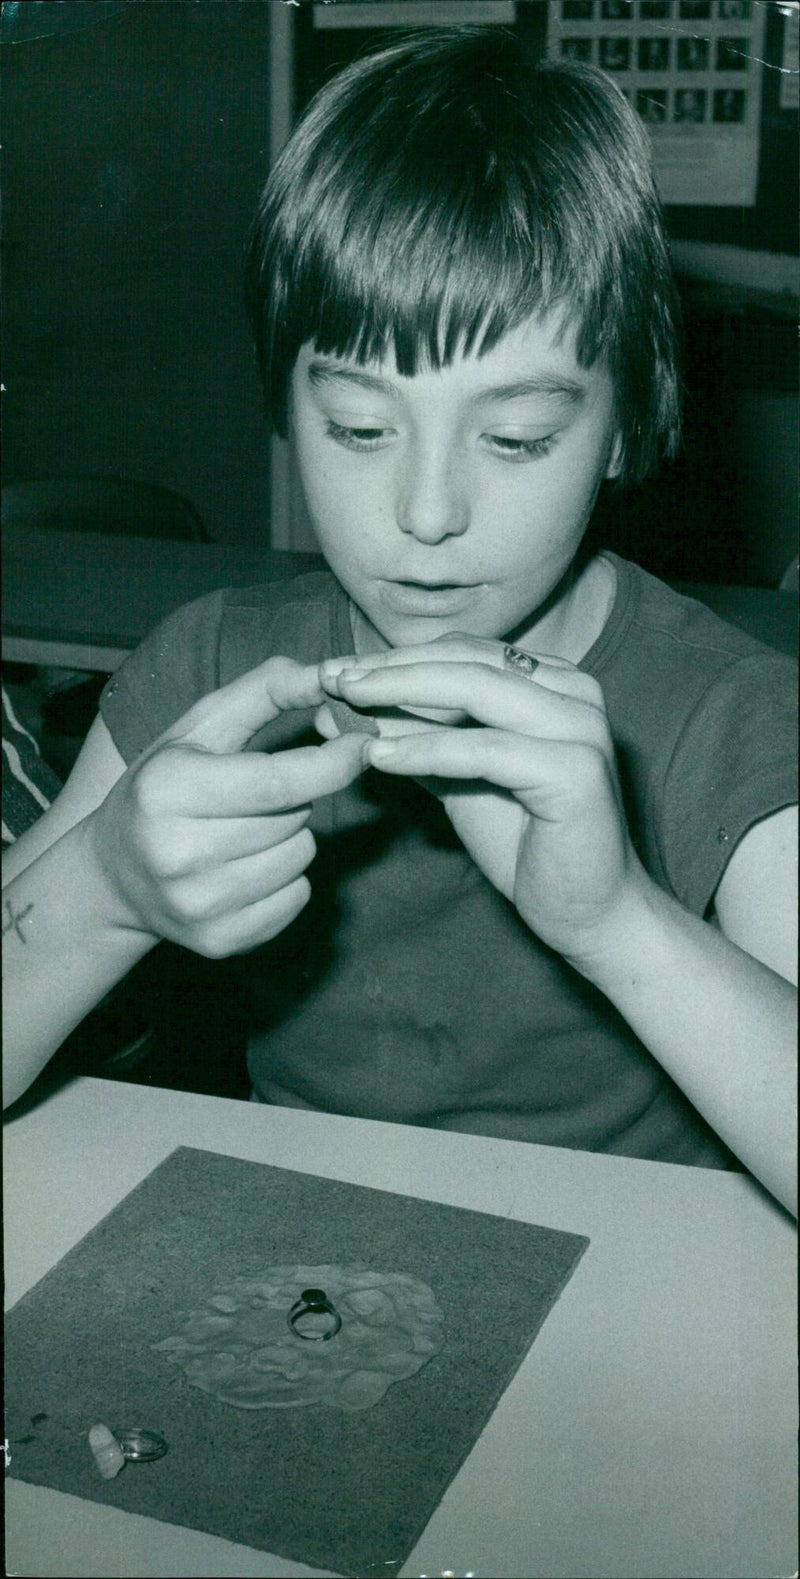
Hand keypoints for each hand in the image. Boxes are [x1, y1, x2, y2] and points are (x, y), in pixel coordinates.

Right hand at [87, 658, 366, 956]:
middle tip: (253, 796)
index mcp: (170, 789)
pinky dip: (286, 879)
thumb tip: (330, 675)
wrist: (113, 876)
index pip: (280, 782)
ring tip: (245, 831)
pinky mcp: (219, 942)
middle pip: (296, 819)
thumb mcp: (198, 729)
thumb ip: (263, 692)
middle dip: (295, 798)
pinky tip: (245, 868)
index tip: (361, 742)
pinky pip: (297, 899)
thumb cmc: (165, 787)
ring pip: (302, 857)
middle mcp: (179, 852)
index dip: (334, 761)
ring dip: (291, 837)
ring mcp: (198, 904)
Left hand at [321, 635, 643, 966]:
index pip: (464, 651)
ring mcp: (580, 727)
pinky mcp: (576, 771)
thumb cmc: (526, 842)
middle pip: (468, 661)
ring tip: (347, 703)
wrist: (588, 912)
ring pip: (476, 691)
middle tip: (331, 677)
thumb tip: (341, 707)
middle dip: (391, 668)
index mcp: (554, 682)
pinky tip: (381, 758)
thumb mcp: (457, 778)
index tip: (336, 670)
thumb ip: (411, 737)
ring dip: (402, 694)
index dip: (396, 657)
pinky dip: (427, 749)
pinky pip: (485, 749)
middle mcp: (575, 692)